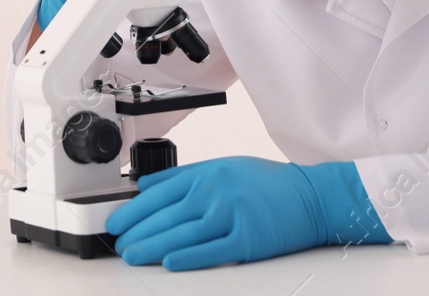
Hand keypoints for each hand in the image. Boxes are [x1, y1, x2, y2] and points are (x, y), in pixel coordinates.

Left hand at [105, 157, 390, 269]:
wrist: (311, 196)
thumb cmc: (268, 184)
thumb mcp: (223, 167)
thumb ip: (183, 176)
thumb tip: (145, 186)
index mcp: (207, 173)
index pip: (159, 193)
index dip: (133, 210)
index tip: (116, 223)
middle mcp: (216, 191)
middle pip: (166, 215)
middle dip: (137, 231)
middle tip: (118, 244)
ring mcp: (232, 215)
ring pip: (182, 233)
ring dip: (152, 246)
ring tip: (132, 256)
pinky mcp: (248, 239)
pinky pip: (212, 251)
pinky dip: (188, 257)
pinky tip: (169, 262)